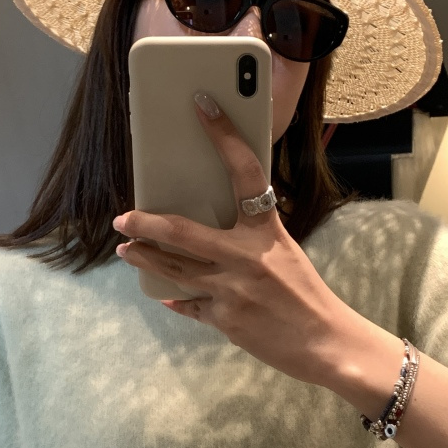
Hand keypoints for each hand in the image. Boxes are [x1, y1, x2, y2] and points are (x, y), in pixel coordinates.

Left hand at [113, 93, 358, 385]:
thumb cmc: (308, 295)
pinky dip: (176, 298)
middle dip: (145, 223)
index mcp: (266, 231)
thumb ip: (253, 237)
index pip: (243, 171)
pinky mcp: (224, 319)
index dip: (223, 134)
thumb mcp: (285, 252)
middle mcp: (245, 257)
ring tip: (127, 250)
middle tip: (123, 218)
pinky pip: (188, 304)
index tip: (203, 104)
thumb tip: (218, 224)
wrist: (325, 343)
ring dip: (144, 258)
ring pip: (173, 269)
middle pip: (182, 232)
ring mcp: (231, 290)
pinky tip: (162, 292)